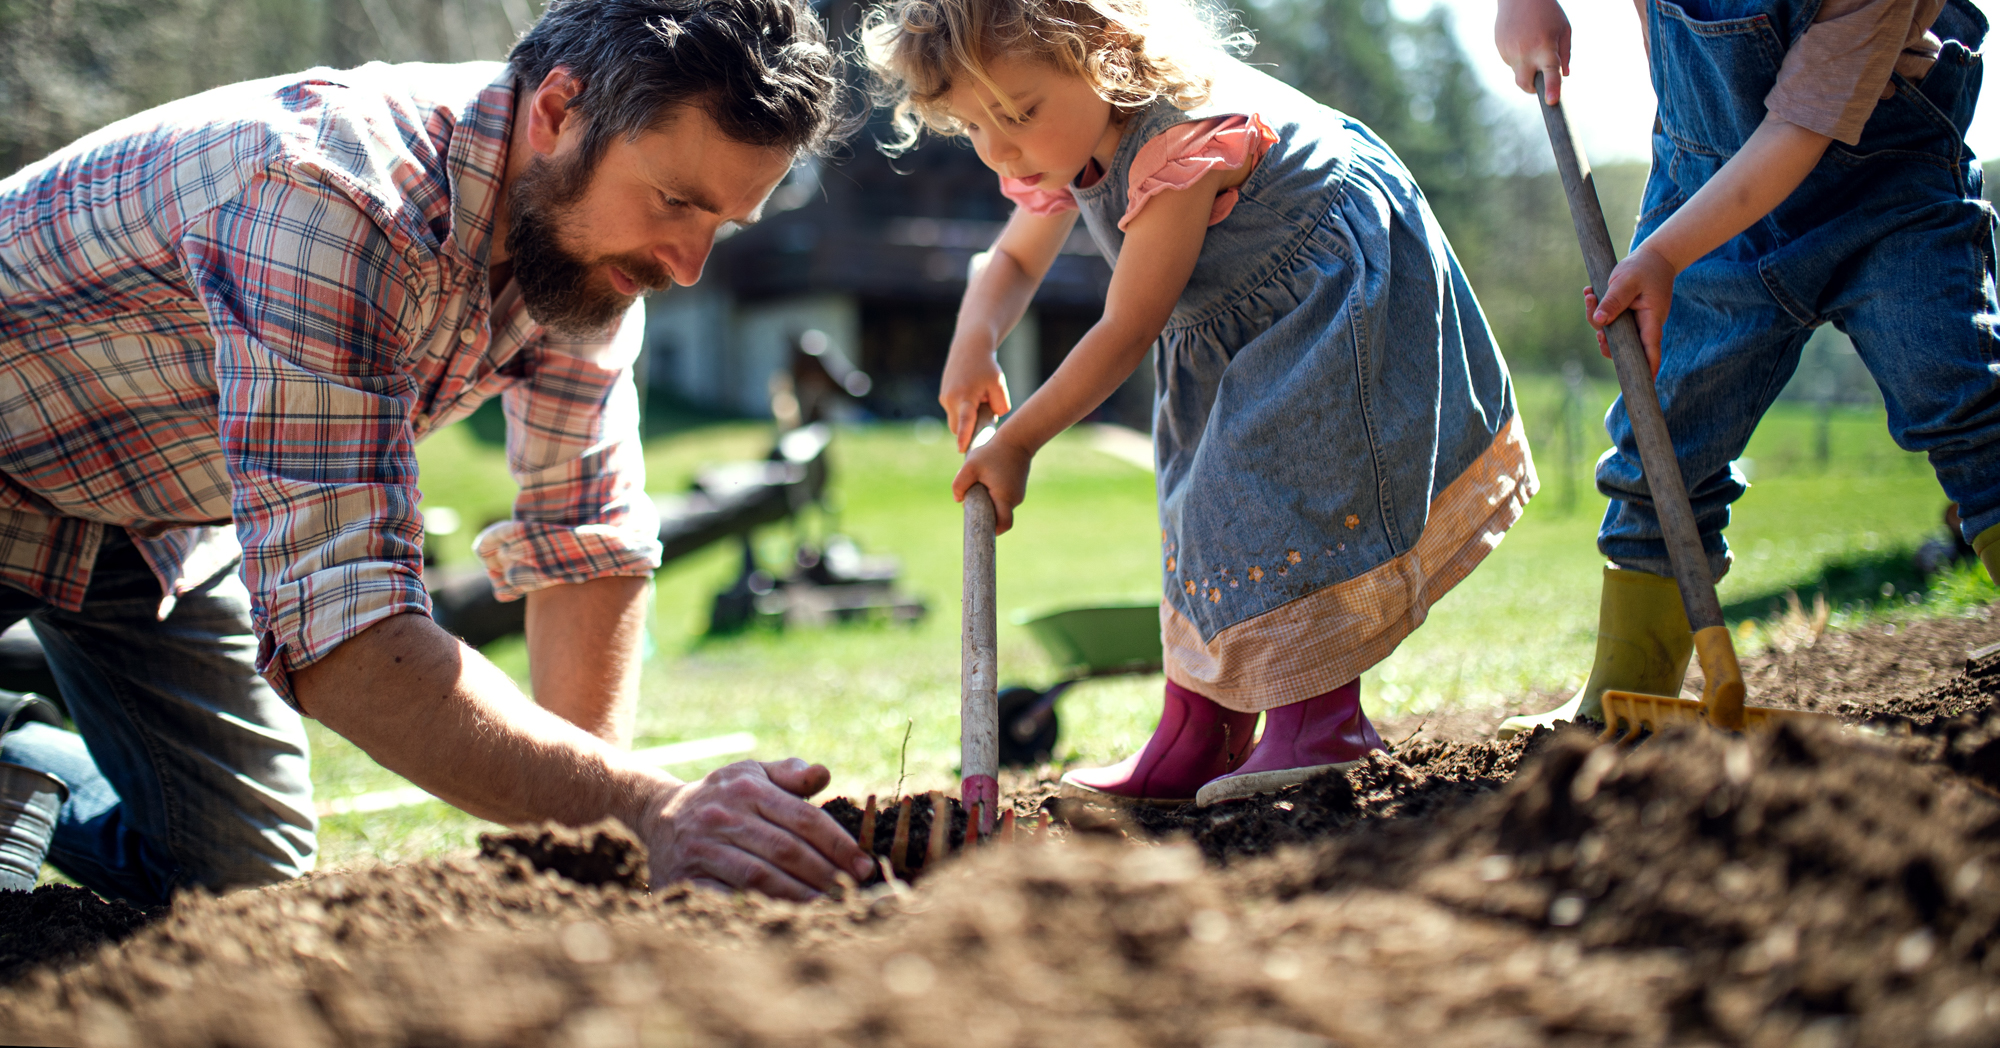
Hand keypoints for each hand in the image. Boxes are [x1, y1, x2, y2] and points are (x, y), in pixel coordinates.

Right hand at [638, 758, 872, 899]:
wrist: (657, 813)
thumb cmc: (720, 795)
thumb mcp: (751, 773)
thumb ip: (789, 774)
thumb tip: (824, 774)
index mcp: (746, 789)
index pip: (803, 818)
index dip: (838, 843)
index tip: (863, 865)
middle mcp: (722, 816)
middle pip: (786, 849)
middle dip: (825, 872)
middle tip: (852, 891)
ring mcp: (701, 848)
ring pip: (760, 875)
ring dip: (798, 895)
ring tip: (827, 908)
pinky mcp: (684, 878)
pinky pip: (726, 897)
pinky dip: (757, 908)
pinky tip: (783, 918)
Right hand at [939, 347, 1011, 452]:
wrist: (969, 347)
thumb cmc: (986, 366)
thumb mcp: (999, 384)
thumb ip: (1000, 405)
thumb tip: (993, 419)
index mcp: (965, 396)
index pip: (964, 421)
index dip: (964, 436)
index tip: (962, 449)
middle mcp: (950, 399)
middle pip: (958, 428)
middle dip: (969, 429)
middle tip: (986, 414)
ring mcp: (944, 398)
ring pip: (956, 420)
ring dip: (967, 418)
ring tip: (980, 400)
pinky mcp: (943, 397)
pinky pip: (954, 412)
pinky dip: (963, 410)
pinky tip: (973, 396)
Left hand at [952, 430, 1032, 532]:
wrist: (1017, 439)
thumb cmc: (993, 452)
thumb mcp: (970, 466)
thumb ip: (959, 484)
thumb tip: (958, 501)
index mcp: (1005, 498)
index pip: (1003, 525)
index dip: (992, 531)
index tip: (979, 527)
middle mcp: (1014, 499)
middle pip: (999, 517)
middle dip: (985, 514)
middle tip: (972, 500)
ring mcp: (1018, 494)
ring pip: (1000, 507)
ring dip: (988, 501)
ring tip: (979, 483)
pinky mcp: (1017, 487)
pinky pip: (1003, 498)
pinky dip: (993, 494)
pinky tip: (986, 479)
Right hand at [1495, 0, 1570, 102]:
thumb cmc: (1548, 12)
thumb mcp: (1564, 29)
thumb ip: (1565, 54)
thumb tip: (1564, 76)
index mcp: (1545, 47)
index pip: (1550, 72)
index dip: (1551, 88)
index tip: (1551, 101)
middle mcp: (1526, 52)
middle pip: (1525, 84)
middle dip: (1532, 88)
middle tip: (1539, 82)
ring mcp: (1510, 51)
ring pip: (1518, 72)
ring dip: (1526, 66)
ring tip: (1531, 42)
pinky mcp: (1500, 48)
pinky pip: (1511, 61)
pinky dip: (1518, 57)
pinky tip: (1521, 39)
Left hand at [1584, 244, 1674, 377]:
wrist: (1653, 257)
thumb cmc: (1643, 267)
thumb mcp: (1627, 281)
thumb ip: (1614, 301)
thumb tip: (1599, 322)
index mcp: (1652, 319)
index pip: (1650, 349)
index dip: (1647, 367)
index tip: (1644, 384)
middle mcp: (1644, 325)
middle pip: (1626, 347)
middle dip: (1606, 343)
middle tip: (1596, 334)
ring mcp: (1635, 322)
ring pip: (1612, 334)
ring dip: (1596, 320)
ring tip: (1589, 295)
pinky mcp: (1625, 317)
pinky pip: (1608, 321)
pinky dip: (1597, 310)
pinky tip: (1590, 294)